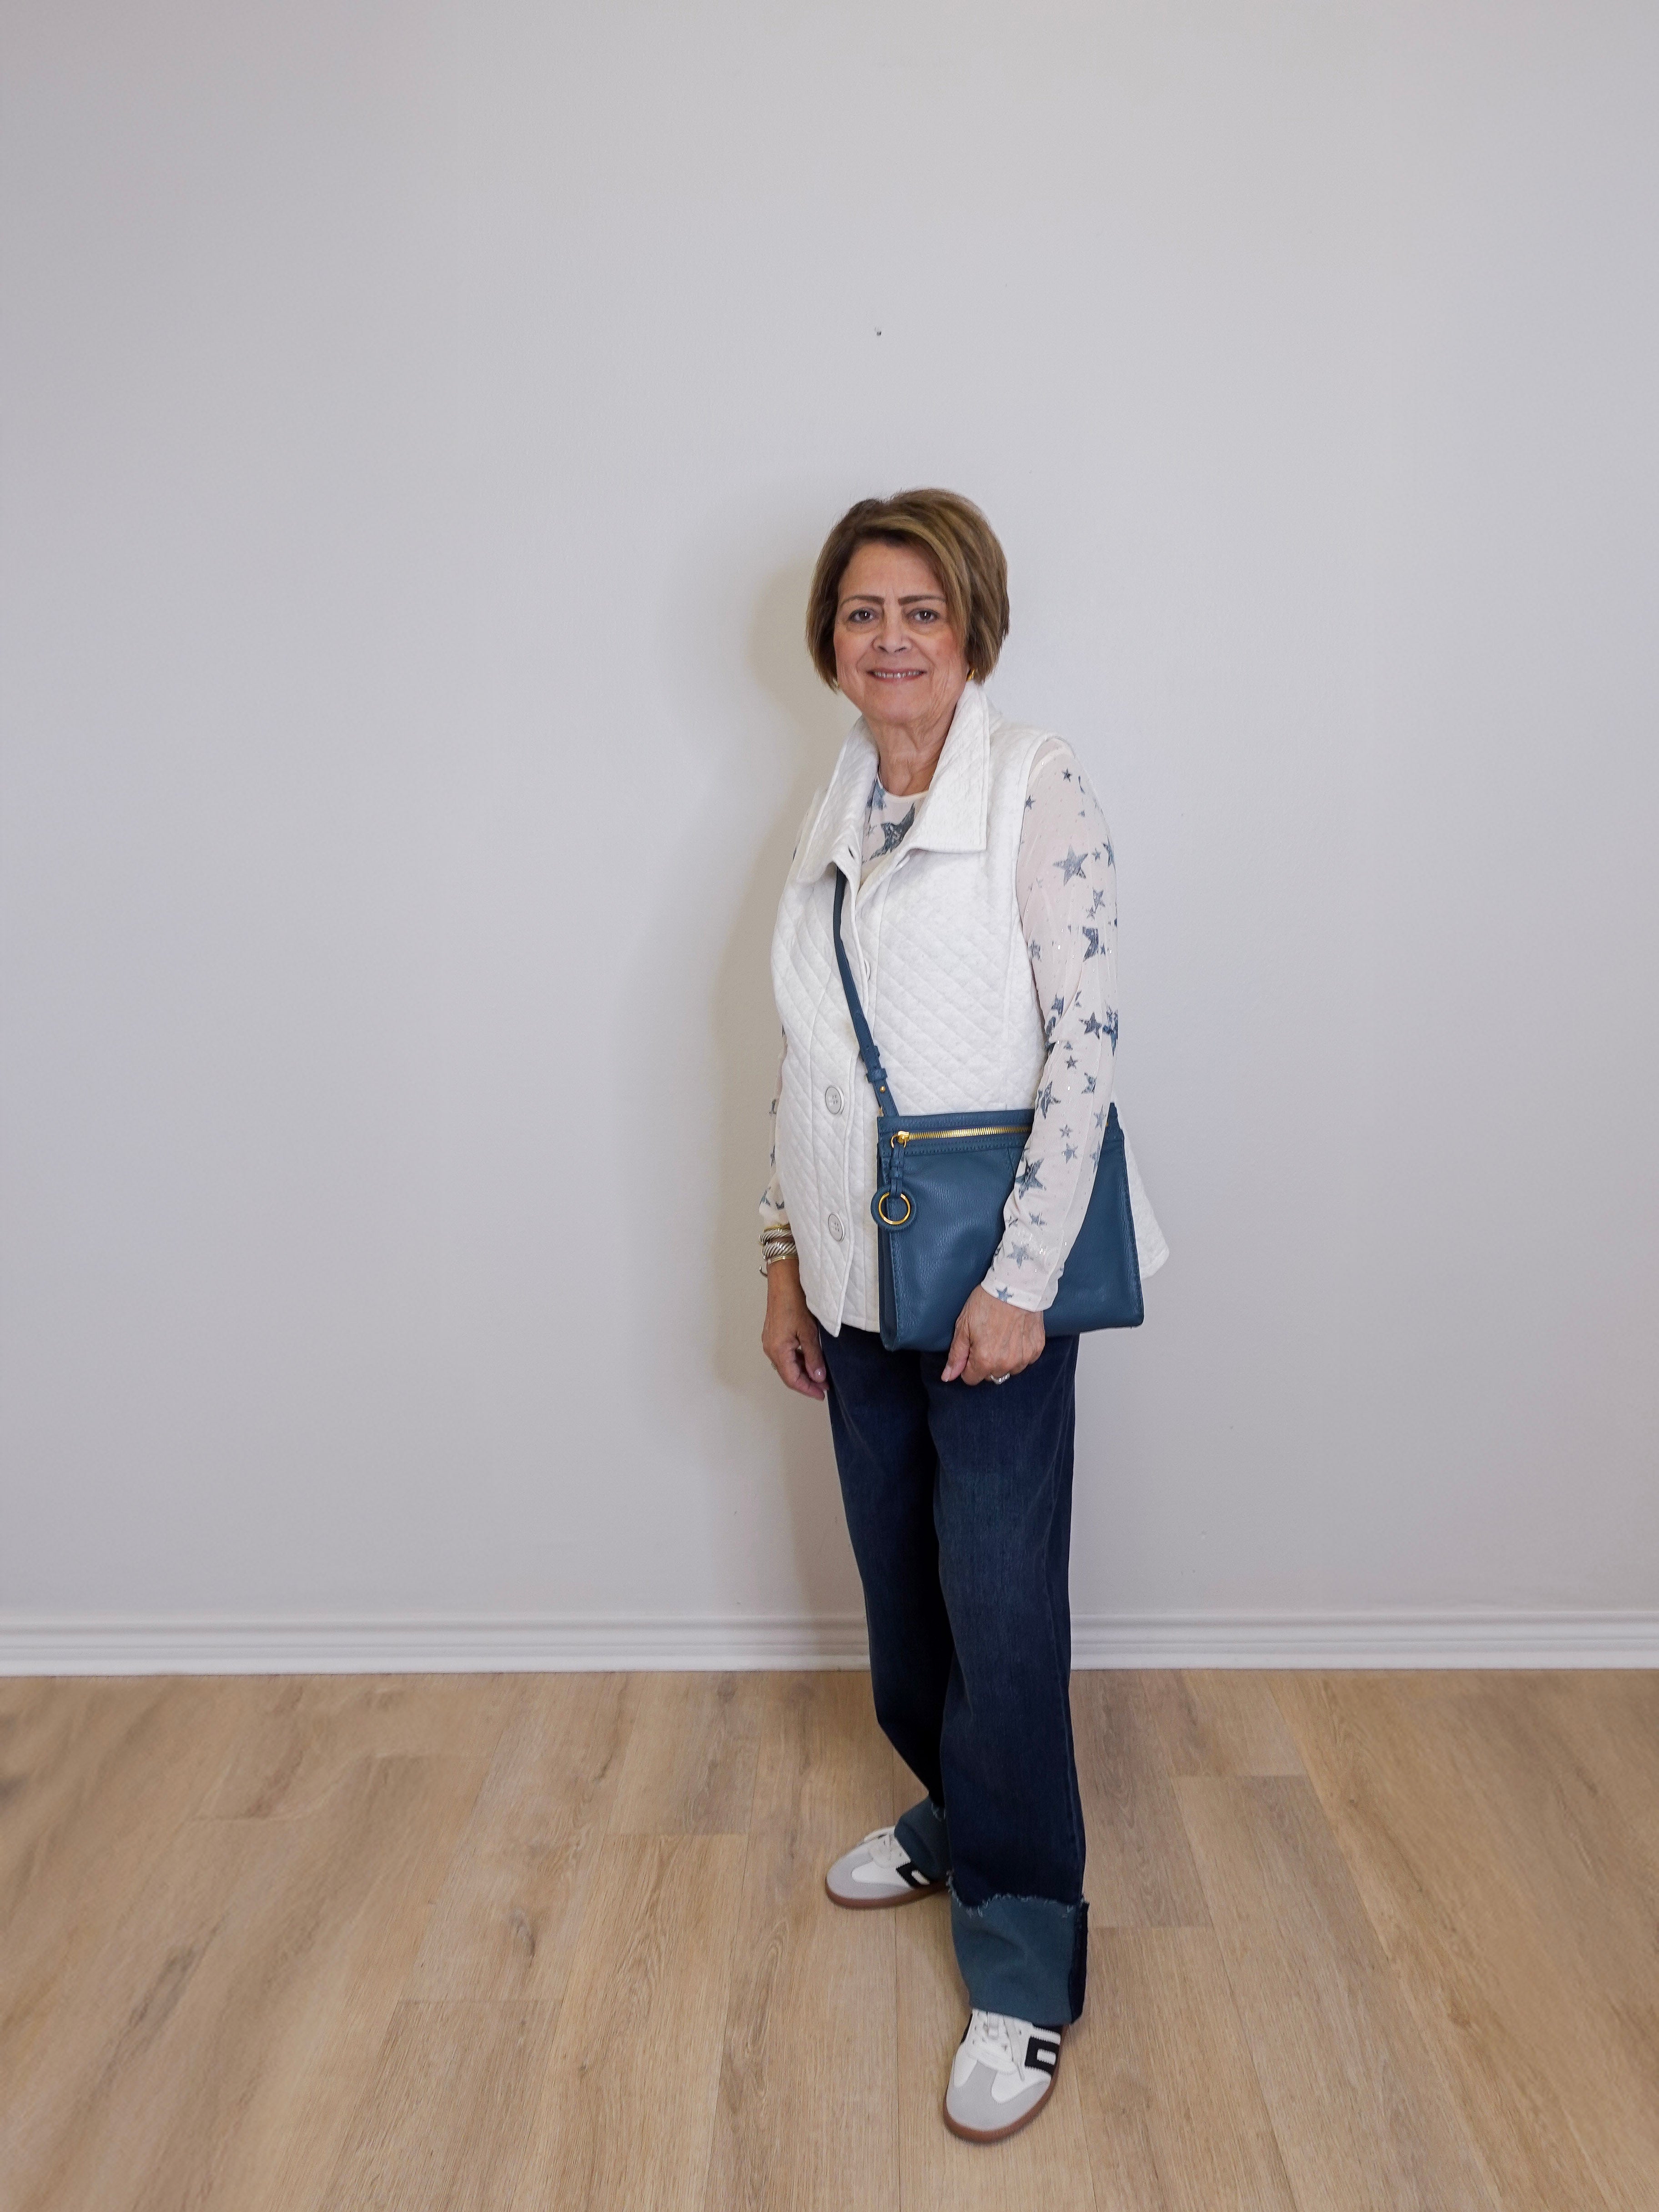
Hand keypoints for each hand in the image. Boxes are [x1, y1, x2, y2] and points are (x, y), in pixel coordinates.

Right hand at [762, 1256, 826, 1399]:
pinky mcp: (774, 1335)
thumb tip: (818, 1377)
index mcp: (777, 1350)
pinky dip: (799, 1361)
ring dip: (804, 1372)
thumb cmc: (795, 1301)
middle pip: (789, 1374)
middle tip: (825, 1387)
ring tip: (822, 1375)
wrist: (784, 1280)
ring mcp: (771, 1341)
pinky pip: (786, 1355)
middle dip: (807, 1383)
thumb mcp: (809, 1331)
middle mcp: (770, 1348)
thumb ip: (814, 1356)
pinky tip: (811, 1360)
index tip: (822, 1394)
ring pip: (788, 1365)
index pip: (792, 1379)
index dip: (808, 1389)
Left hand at [942, 1285, 1044, 1385]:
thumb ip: (956, 1355)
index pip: (971, 1379)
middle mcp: (1006, 1364)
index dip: (967, 1366)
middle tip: (986, 1340)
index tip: (970, 1349)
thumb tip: (947, 1377)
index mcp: (985, 1360)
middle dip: (985, 1363)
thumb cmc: (986, 1303)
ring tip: (1002, 1337)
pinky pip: (1024, 1361)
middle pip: (990, 1376)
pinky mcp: (1037, 1349)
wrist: (1016, 1286)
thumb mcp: (963, 1326)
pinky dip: (1019, 1353)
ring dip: (1003, 1360)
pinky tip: (1015, 1335)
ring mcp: (1024, 1358)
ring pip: (1008, 1370)